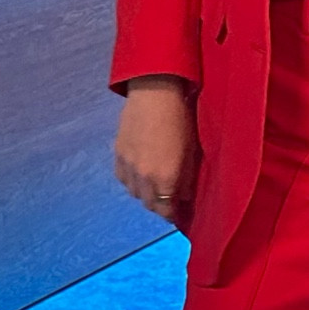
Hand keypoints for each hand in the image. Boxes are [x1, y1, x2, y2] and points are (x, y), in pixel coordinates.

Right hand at [114, 76, 196, 219]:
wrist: (154, 94)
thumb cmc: (180, 121)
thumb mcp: (191, 152)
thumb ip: (187, 180)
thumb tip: (184, 198)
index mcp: (164, 178)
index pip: (165, 210)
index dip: (172, 214)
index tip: (178, 212)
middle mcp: (143, 177)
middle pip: (149, 204)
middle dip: (160, 205)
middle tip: (169, 198)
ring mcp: (127, 166)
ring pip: (134, 193)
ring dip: (145, 193)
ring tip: (155, 184)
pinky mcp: (117, 154)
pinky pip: (123, 178)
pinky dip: (132, 181)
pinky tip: (140, 173)